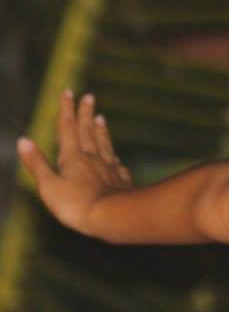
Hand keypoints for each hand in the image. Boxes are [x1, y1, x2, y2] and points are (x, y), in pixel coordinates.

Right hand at [18, 90, 132, 236]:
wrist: (115, 219)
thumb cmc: (77, 205)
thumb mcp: (49, 185)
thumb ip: (37, 163)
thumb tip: (23, 141)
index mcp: (73, 157)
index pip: (67, 128)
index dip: (67, 109)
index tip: (69, 92)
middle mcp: (93, 159)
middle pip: (88, 132)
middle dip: (86, 114)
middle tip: (90, 96)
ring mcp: (110, 170)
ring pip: (104, 146)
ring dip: (101, 131)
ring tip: (102, 118)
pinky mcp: (122, 183)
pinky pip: (118, 166)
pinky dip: (114, 158)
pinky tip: (116, 159)